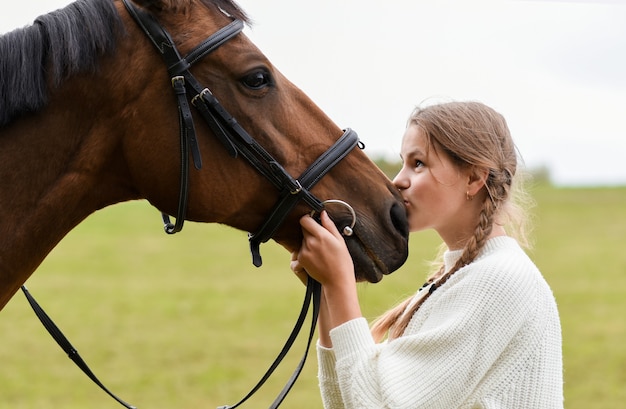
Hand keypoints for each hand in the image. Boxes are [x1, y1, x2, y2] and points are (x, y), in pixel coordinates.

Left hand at [293, 211, 361, 343]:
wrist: (337, 281)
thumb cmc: (342, 261)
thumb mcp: (340, 241)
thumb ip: (329, 226)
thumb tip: (323, 213)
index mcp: (321, 235)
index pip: (305, 220)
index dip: (308, 219)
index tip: (313, 222)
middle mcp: (310, 242)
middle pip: (303, 230)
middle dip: (310, 232)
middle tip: (320, 240)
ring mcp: (304, 252)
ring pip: (302, 241)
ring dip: (308, 243)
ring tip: (320, 252)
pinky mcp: (301, 260)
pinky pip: (299, 251)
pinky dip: (305, 253)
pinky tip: (315, 259)